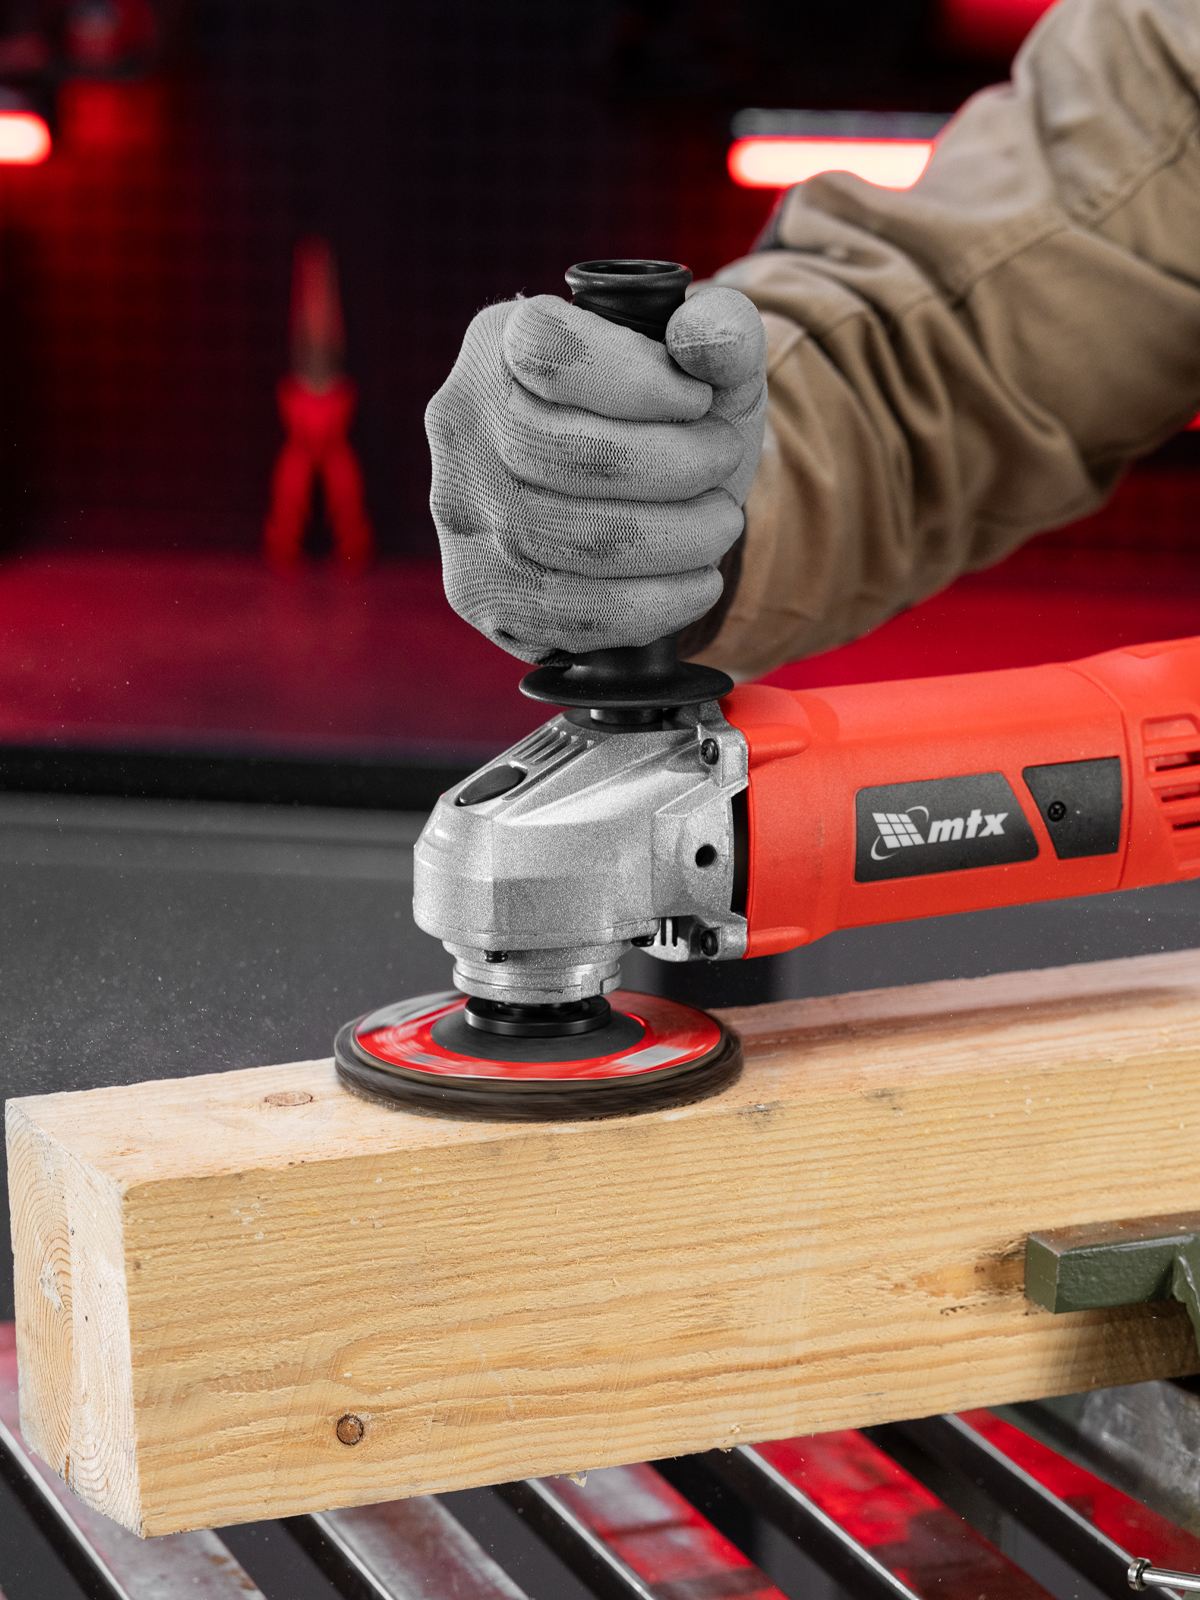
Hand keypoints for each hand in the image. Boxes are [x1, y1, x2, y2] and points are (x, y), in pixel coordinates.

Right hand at [425, 285, 766, 663]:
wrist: (638, 505)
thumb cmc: (667, 422)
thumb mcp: (705, 365)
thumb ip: (722, 329)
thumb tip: (705, 337)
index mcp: (497, 344)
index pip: (552, 355)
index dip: (643, 383)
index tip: (698, 401)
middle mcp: (460, 428)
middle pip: (574, 458)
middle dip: (680, 466)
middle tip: (723, 461)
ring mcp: (461, 516)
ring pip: (580, 542)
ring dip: (681, 538)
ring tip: (719, 522)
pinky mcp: (478, 590)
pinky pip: (570, 613)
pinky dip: (654, 604)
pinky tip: (695, 581)